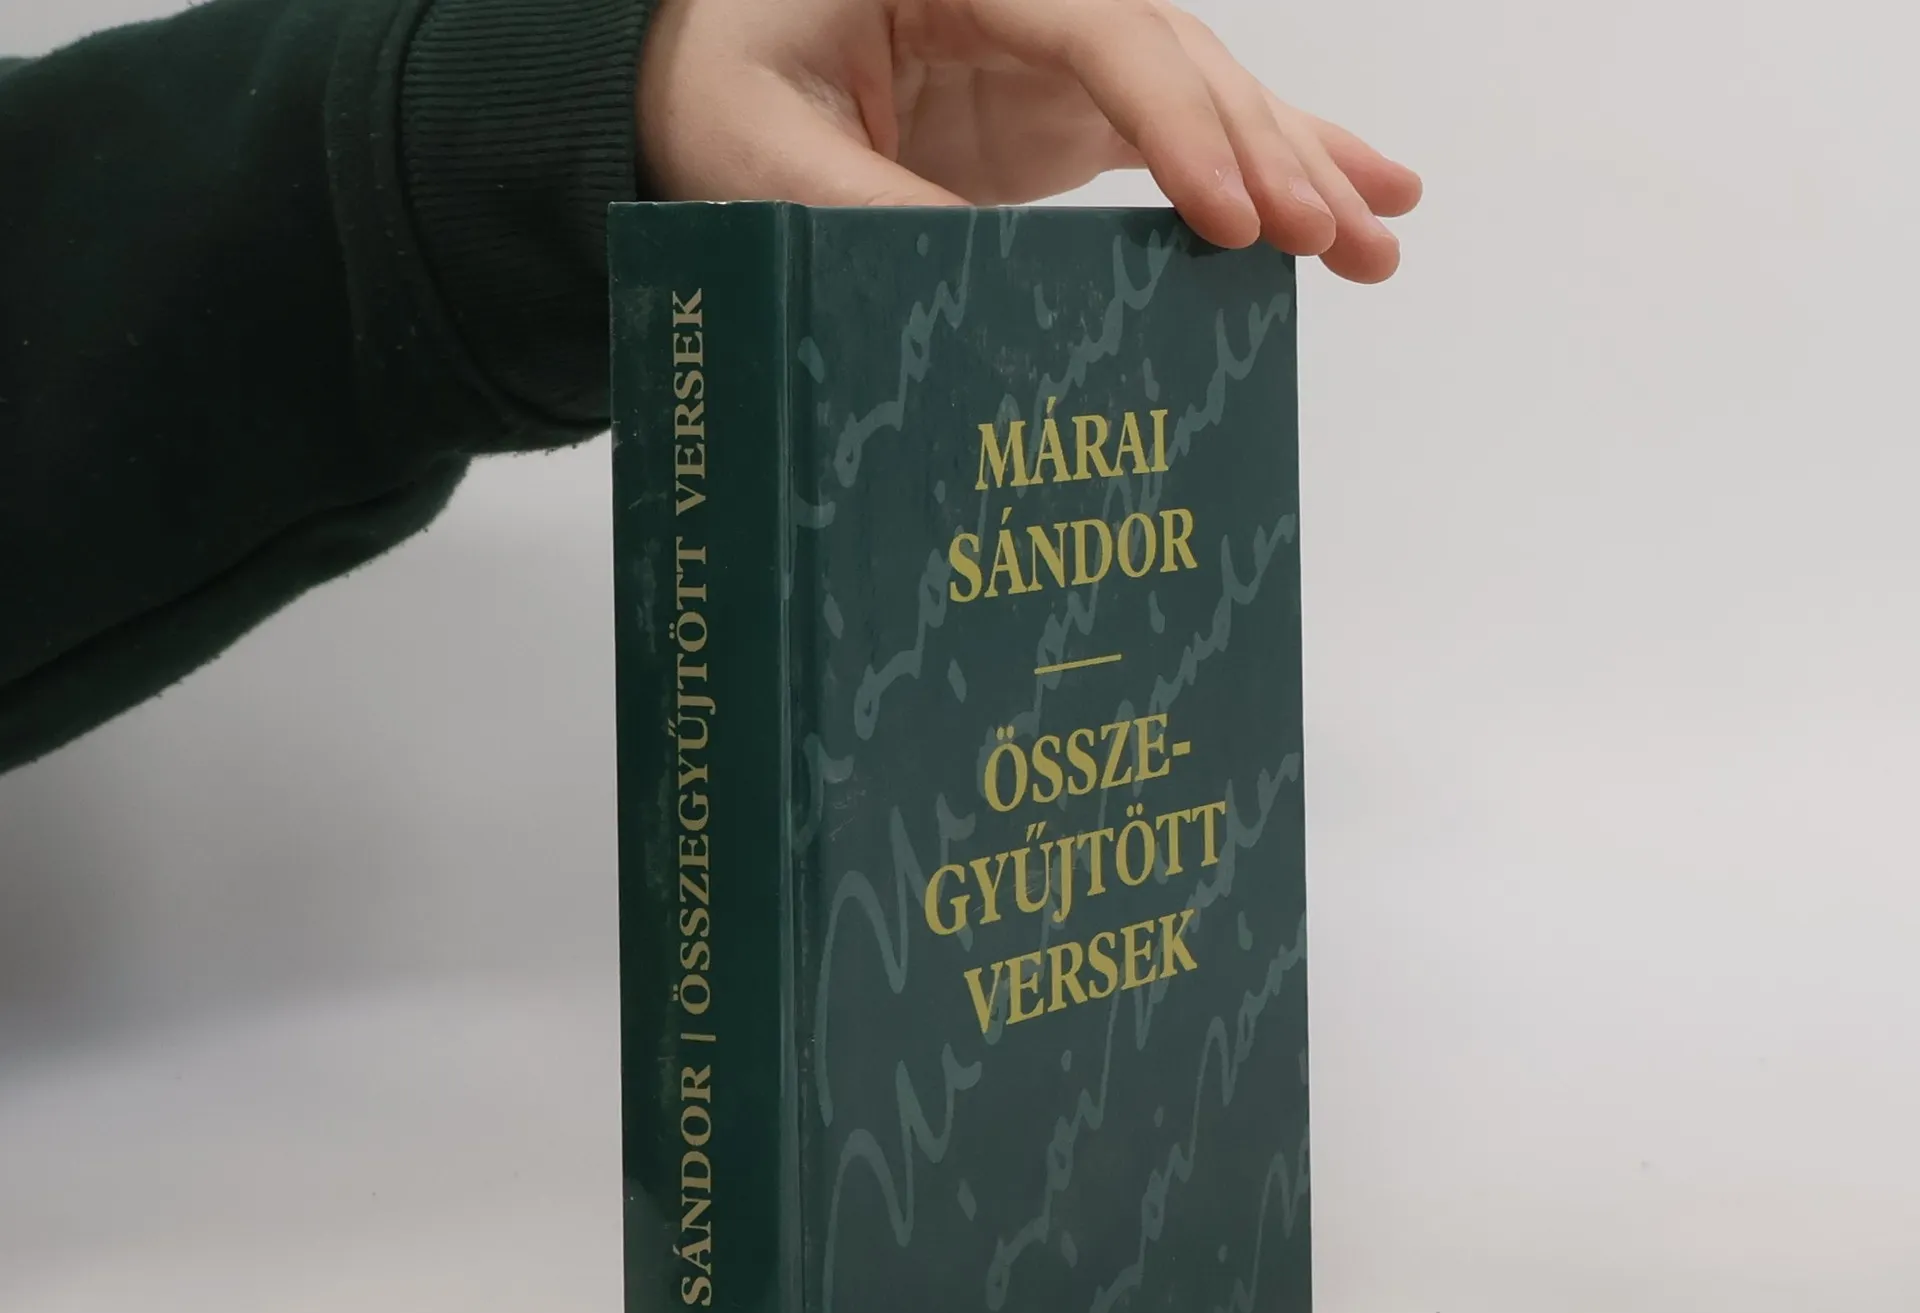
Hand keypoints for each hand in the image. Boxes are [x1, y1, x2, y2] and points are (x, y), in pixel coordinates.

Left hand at [638, 0, 1421, 283]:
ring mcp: (1055, 48)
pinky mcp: (1066, 107)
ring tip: (1379, 237)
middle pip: (1177, 55)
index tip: (1227, 219)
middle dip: (1265, 150)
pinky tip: (1351, 195)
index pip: (1097, 32)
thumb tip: (998, 299)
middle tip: (1334, 238)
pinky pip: (1183, 125)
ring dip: (1296, 162)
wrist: (698, 84)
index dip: (1174, 123)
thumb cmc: (717, 98)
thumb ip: (872, 214)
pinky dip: (1262, 163)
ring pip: (1203, 87)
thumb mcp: (764, 163)